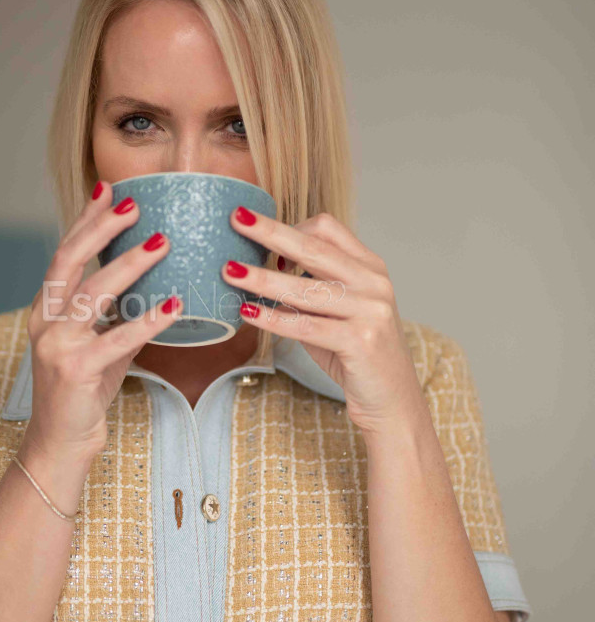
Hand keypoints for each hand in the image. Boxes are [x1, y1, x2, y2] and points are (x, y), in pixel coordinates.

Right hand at [19, 181, 182, 475]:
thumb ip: (117, 317)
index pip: (64, 253)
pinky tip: (175, 305)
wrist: (60, 444)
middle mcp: (44, 322)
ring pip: (93, 293)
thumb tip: (155, 289)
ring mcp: (56, 345)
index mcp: (45, 311)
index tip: (108, 190)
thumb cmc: (82, 394)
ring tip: (162, 243)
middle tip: (135, 204)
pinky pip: (117, 338)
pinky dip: (149, 320)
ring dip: (129, 264)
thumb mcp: (98, 346)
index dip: (86, 220)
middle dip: (102, 228)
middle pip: (70, 260)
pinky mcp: (75, 370)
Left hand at [221, 205, 427, 436]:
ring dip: (262, 279)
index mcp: (370, 267)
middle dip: (270, 232)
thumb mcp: (337, 312)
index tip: (260, 235)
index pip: (328, 229)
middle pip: (313, 248)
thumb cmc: (356, 354)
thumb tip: (257, 272)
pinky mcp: (361, 341)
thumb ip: (309, 289)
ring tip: (230, 273)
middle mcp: (374, 283)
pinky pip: (305, 325)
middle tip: (236, 220)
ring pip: (305, 288)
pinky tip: (248, 313)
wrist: (392, 401)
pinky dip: (272, 318)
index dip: (291, 227)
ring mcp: (371, 311)